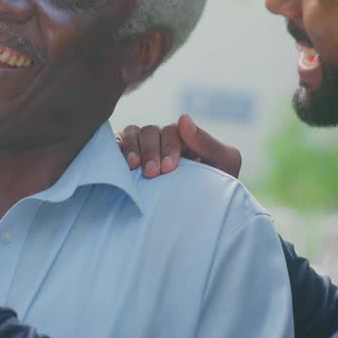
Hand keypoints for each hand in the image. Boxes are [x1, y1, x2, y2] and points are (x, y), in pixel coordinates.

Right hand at [116, 114, 241, 178]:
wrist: (203, 219)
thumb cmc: (216, 190)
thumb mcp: (224, 164)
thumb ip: (206, 142)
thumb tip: (183, 118)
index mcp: (184, 139)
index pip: (172, 131)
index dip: (169, 146)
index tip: (169, 168)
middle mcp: (161, 141)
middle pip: (150, 132)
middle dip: (151, 150)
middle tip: (152, 172)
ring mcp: (142, 149)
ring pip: (132, 134)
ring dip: (132, 148)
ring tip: (134, 167)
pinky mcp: (123, 161)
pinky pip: (114, 145)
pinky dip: (115, 149)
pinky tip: (119, 165)